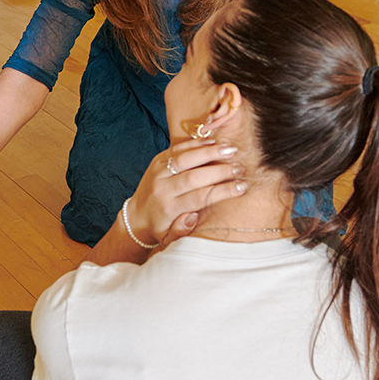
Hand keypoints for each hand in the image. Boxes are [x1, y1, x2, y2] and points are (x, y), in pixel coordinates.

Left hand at [124, 138, 246, 246]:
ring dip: (210, 153)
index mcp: (169, 208)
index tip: (242, 186)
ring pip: (186, 158)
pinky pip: (177, 149)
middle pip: (195, 176)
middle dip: (220, 171)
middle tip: (241, 168)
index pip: (200, 197)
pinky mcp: (157, 160)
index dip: (223, 191)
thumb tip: (193, 217)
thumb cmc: (159, 227)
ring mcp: (158, 171)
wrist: (136, 216)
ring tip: (231, 150)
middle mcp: (162, 188)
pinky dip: (196, 144)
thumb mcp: (169, 237)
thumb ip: (181, 230)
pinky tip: (213, 142)